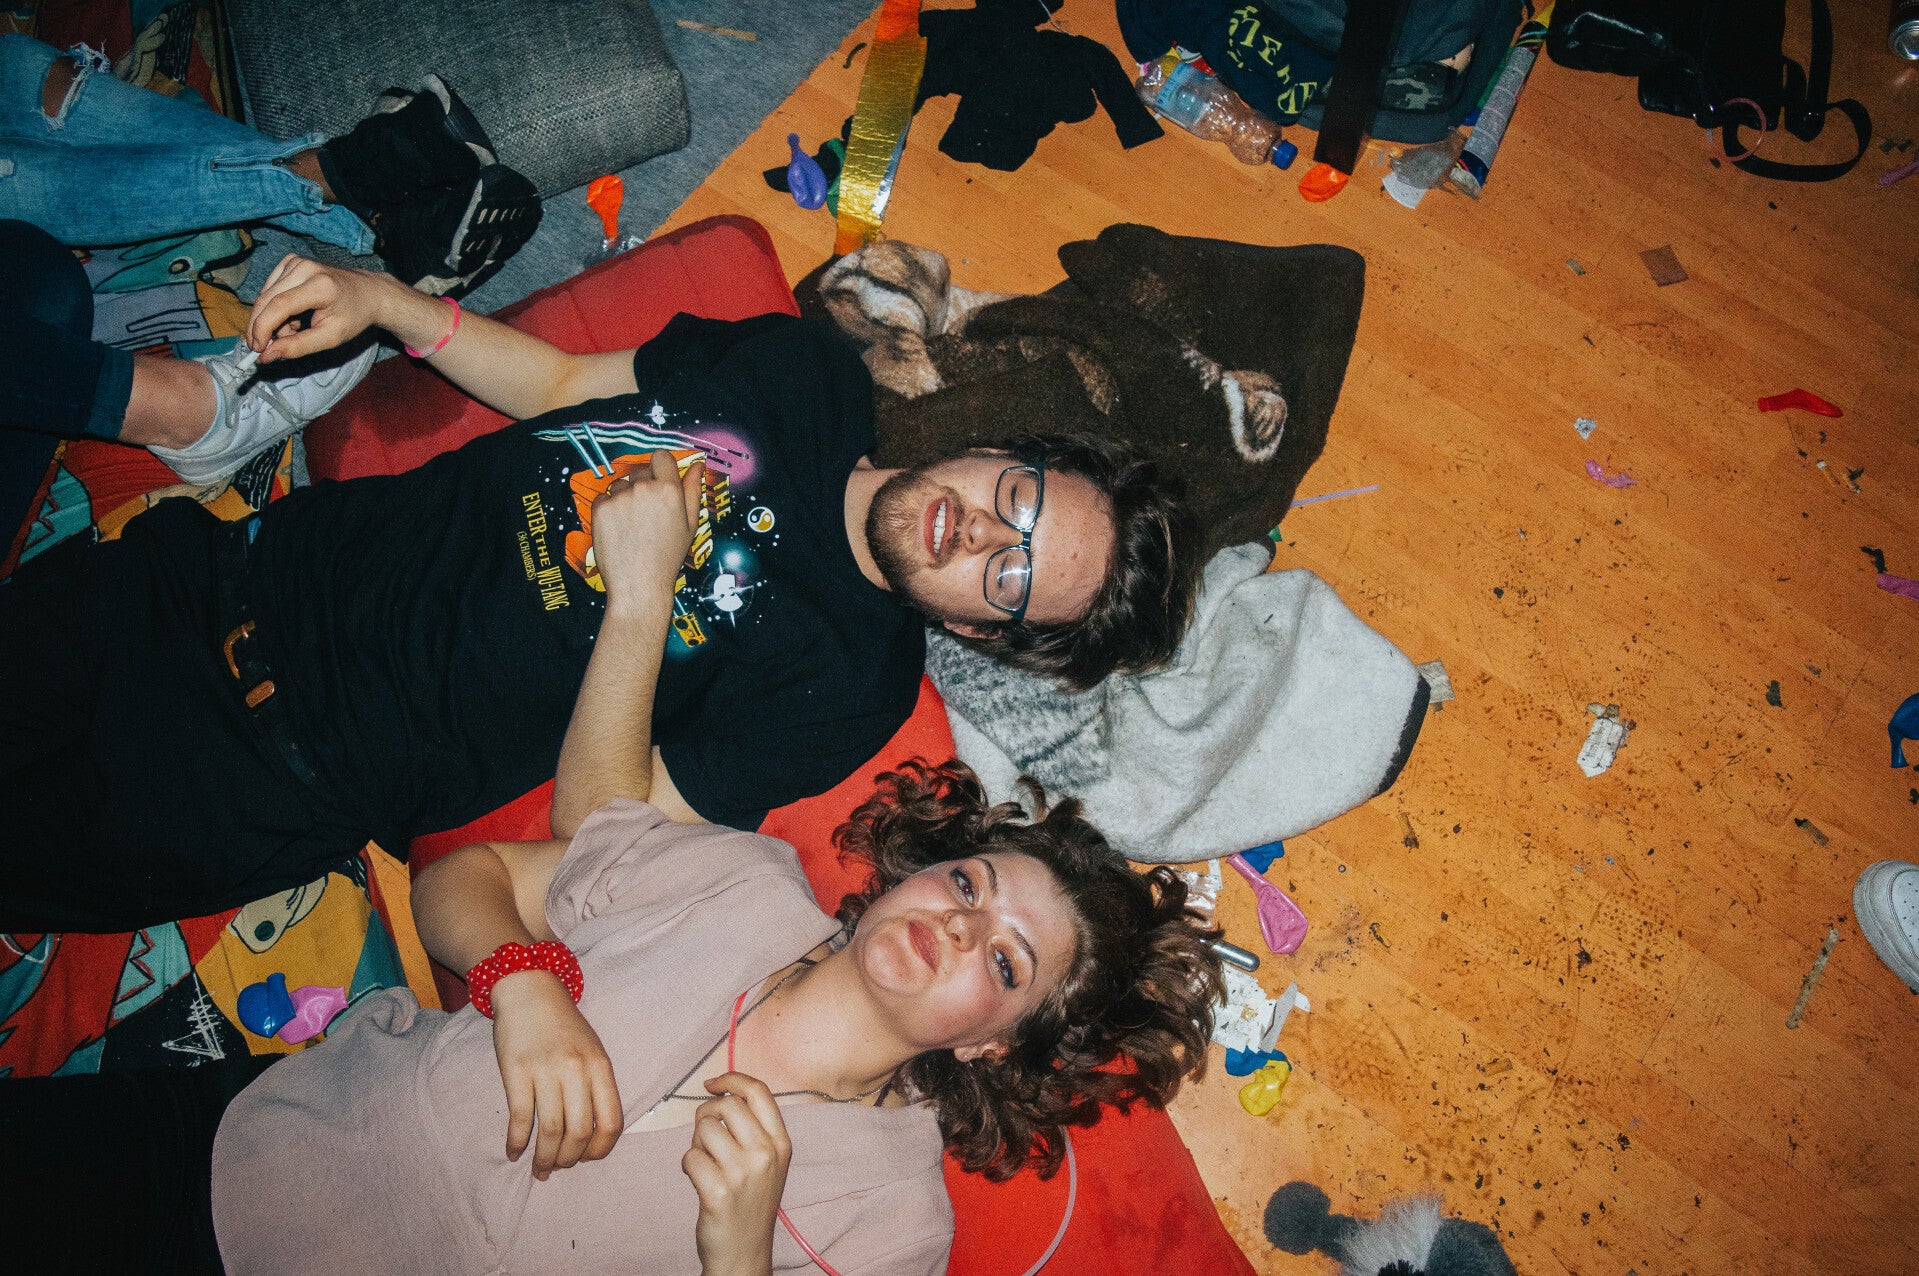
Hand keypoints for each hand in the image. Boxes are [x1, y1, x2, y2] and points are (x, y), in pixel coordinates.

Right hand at [246, 254, 397, 363]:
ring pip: (266, 296)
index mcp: (320, 286)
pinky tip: (294, 316)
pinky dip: (276, 307)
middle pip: (266, 299)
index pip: (278, 306)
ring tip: (295, 330)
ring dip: (272, 319)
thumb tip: (266, 356)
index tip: (257, 350)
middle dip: (262, 327)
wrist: (368, 293)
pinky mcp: (291, 261)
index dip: (262, 328)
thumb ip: (298, 347)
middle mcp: (305, 268)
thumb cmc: (352, 317)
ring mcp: (296, 261)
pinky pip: (271, 288)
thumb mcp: (330, 338)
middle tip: (267, 347)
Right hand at [490, 969, 622, 1180]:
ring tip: (539, 1169)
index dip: (600, 1150)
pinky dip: (517, 1142)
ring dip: (544, 1158)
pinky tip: (514, 1153)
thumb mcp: (592, 1051)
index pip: (611, 1123)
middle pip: (579, 1133)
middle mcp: (577, 1070)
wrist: (530, 990)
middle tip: (558, 1169)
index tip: (587, 1159)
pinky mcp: (516, 1071)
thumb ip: (596, 1087)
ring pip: (550, 1130)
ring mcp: (546, 1070)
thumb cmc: (563, 1026)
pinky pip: (520, 1117)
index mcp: (601, 1067)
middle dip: (569, 1160)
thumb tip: (593, 1135)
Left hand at [589, 448, 705, 616]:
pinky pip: (603, 498)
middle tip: (646, 514)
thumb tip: (696, 466)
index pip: (661, 456)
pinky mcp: (601, 508)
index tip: (658, 480)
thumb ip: (693, 490)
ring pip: (620, 485)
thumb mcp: (690, 525)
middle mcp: (644, 488)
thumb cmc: (667, 557)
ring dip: (624, 498)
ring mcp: (620, 497)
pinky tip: (618, 530)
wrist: (639, 584)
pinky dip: (608, 510)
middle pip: (640, 470)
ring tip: (632, 526)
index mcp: (669, 490)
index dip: (660, 467)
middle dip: (642, 485)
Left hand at [681, 1073, 792, 1275]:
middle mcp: (766, 1154)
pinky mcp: (718, 1191)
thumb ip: (753, 1127)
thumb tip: (723, 1090)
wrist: (744, 1252)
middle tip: (704, 1135)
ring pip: (703, 1129)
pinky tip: (699, 1181)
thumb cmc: (749, 1201)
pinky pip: (689, 1157)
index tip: (712, 1084)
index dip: (731, 1079)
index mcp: (780, 1143)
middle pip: (726, 1104)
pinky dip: (687, 1166)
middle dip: (706, 1114)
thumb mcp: (767, 1161)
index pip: (758, 1091)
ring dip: (696, 1143)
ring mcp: (743, 1173)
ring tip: (706, 1163)